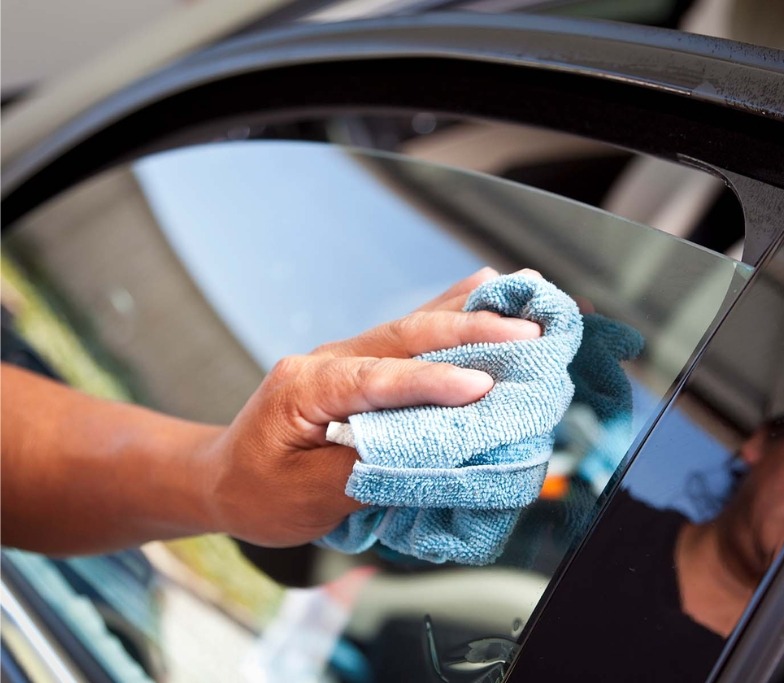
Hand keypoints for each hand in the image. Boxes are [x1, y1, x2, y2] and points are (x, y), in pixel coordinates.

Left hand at [199, 268, 542, 546]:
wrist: (224, 477)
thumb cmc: (259, 492)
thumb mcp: (307, 497)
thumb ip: (370, 466)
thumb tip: (432, 448)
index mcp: (305, 387)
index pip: (377, 379)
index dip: (432, 383)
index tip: (482, 387)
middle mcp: (329, 359)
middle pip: (405, 336)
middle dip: (470, 332)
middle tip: (528, 336)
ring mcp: (346, 354)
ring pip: (415, 324)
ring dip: (472, 313)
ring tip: (524, 292)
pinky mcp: (363, 362)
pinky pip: (413, 332)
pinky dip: (454, 312)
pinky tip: (485, 288)